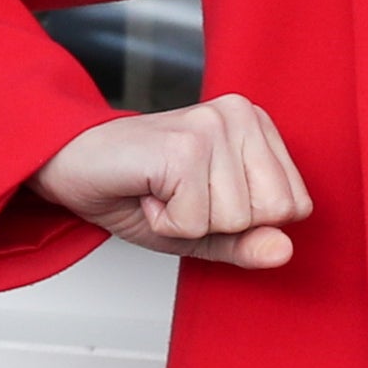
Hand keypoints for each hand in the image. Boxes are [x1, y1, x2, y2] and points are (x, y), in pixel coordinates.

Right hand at [31, 95, 312, 268]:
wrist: (71, 165)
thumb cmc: (137, 188)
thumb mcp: (202, 228)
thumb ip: (248, 242)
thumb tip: (284, 252)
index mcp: (257, 124)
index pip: (296, 205)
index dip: (245, 221)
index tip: (202, 198)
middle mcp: (240, 115)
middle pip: (273, 213)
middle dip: (220, 223)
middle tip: (180, 196)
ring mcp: (213, 126)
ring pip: (234, 220)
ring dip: (187, 222)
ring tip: (162, 192)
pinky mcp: (184, 146)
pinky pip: (196, 222)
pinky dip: (165, 223)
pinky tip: (148, 192)